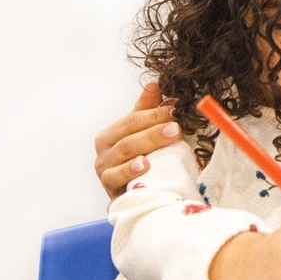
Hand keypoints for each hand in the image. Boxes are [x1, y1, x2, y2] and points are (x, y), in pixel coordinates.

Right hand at [94, 82, 181, 199]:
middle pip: (128, 138)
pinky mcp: (111, 192)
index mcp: (110, 135)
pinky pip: (117, 180)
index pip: (132, 120)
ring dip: (146, 147)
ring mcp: (105, 173)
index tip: (175, 110)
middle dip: (154, 130)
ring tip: (165, 140)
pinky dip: (130, 172)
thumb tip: (155, 84)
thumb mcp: (142, 134)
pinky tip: (145, 166)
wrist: (132, 195)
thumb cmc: (138, 160)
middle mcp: (104, 153)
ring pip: (123, 156)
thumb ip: (147, 110)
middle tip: (176, 127)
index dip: (154, 114)